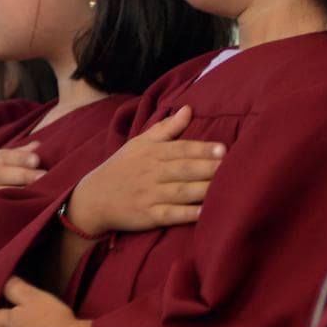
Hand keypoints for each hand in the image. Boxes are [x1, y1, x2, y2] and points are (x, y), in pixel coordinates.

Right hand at [65, 107, 222, 237]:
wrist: (93, 199)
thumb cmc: (122, 167)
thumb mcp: (140, 143)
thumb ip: (166, 128)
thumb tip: (189, 109)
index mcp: (152, 153)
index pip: (180, 149)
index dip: (202, 149)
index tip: (223, 148)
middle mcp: (151, 173)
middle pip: (184, 170)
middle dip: (208, 168)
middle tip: (233, 166)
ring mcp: (150, 196)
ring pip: (181, 192)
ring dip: (203, 190)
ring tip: (226, 187)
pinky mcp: (148, 216)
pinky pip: (170, 215)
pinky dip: (187, 214)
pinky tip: (204, 213)